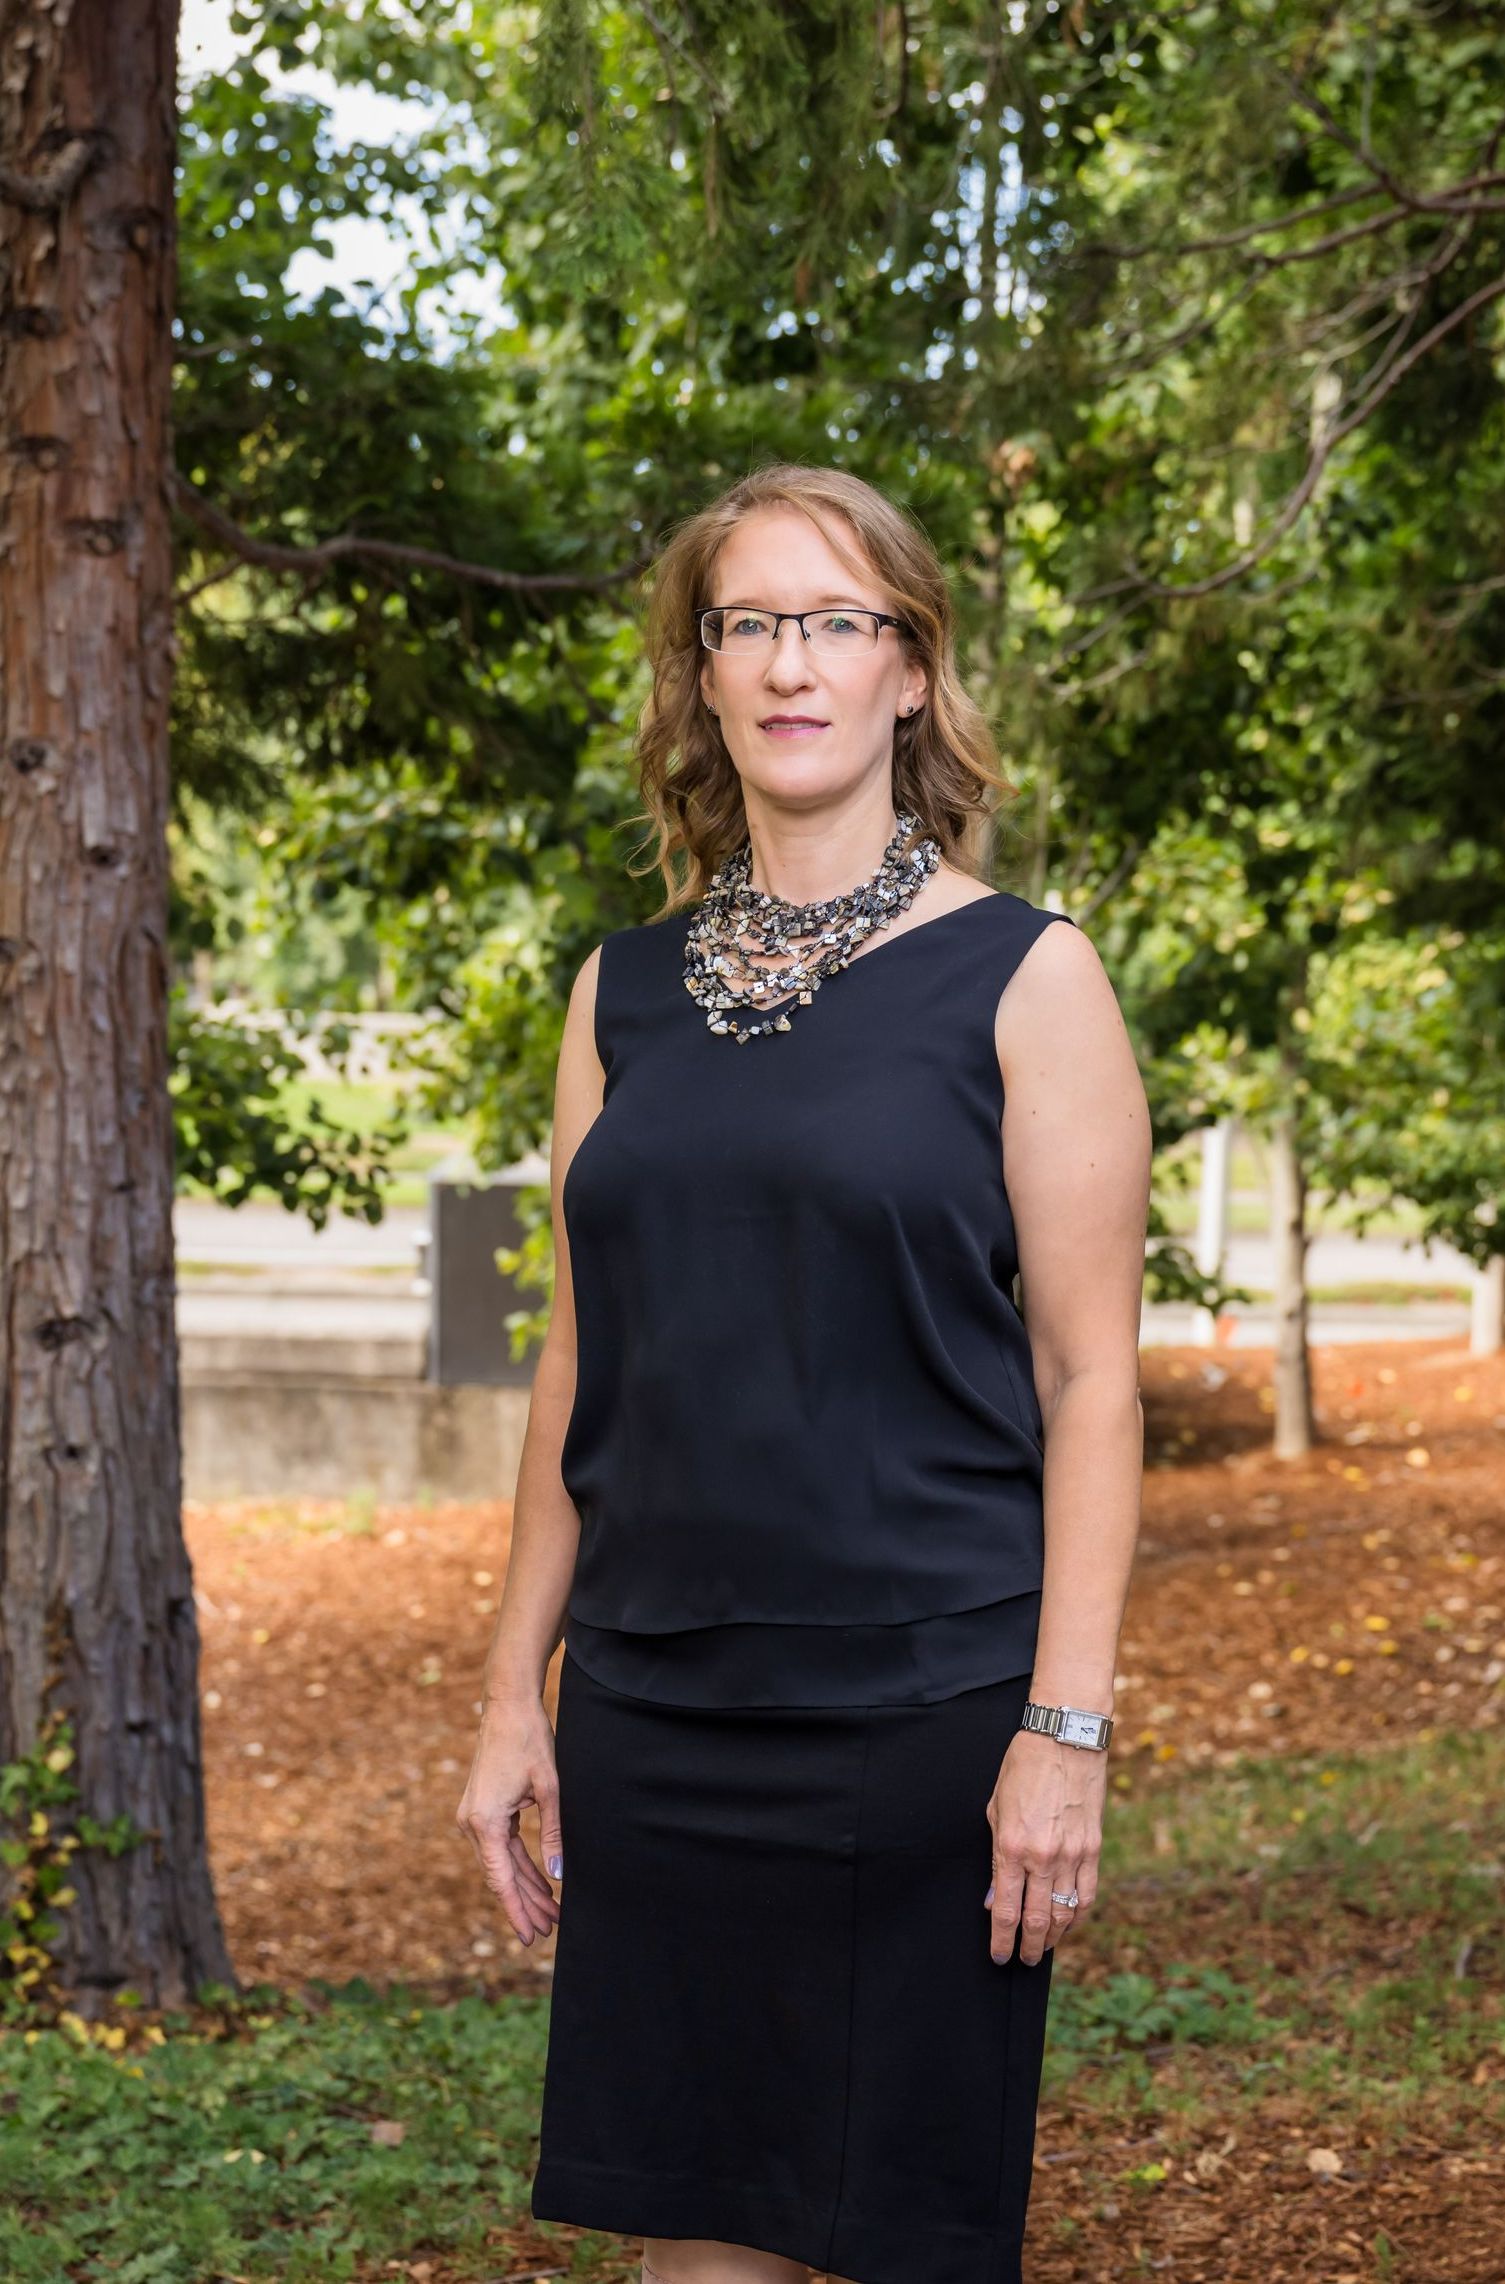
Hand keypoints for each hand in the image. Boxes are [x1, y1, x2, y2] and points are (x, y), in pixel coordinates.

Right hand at [455, 1692, 563, 1947]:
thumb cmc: (529, 1741)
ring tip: (549, 1913)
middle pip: (500, 1876)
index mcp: (484, 1822)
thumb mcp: (549, 1789)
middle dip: (525, 1904)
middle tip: (548, 1931)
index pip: (500, 1879)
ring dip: (525, 1887)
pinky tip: (540, 1883)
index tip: (529, 1937)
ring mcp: (474, 1817)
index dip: (517, 1910)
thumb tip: (558, 1876)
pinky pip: (502, 1847)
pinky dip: (521, 1865)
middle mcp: (472, 1824)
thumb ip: (553, 1834)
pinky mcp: (483, 1811)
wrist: (507, 1707)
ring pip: (502, 1864)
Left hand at [983, 1729, 1104, 1967]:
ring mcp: (1072, 1855)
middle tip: (1021, 1959)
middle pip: (1035, 1920)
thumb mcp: (996, 1809)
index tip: (998, 1955)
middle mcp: (1043, 1857)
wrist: (1065, 1740)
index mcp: (1012, 1847)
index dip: (1001, 1940)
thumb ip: (996, 1858)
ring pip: (1063, 1914)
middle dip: (1027, 1947)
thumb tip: (995, 1898)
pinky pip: (1087, 1896)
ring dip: (1051, 1938)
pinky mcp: (1093, 1849)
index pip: (1005, 1910)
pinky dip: (1077, 1917)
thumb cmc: (1023, 1768)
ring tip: (1041, 1947)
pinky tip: (1067, 1925)